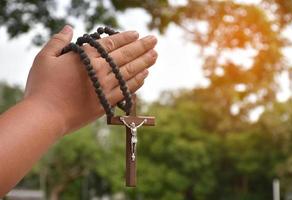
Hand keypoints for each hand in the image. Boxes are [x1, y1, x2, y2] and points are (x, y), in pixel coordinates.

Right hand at [24, 25, 157, 134]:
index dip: (126, 38)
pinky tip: (144, 76)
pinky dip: (137, 82)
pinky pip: (126, 91)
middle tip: (154, 40)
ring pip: (130, 72)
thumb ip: (58, 41)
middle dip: (142, 47)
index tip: (137, 34)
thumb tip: (69, 27)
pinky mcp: (106, 103)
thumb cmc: (42, 87)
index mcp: (86, 58)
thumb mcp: (44, 58)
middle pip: (126, 56)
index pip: (111, 44)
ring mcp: (105, 88)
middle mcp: (100, 72)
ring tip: (155, 55)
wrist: (45, 117)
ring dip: (144, 63)